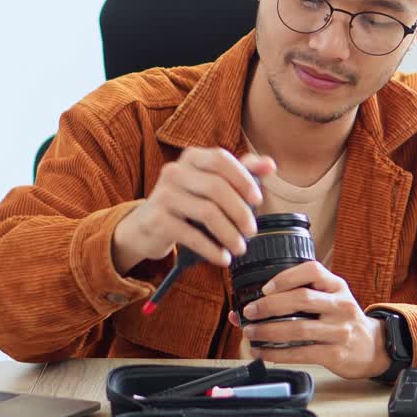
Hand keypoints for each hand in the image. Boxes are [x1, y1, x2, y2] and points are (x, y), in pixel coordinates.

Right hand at [111, 149, 275, 273]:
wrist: (145, 228)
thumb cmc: (187, 204)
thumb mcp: (211, 185)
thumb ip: (240, 173)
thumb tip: (270, 165)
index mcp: (191, 157)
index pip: (221, 159)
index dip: (243, 179)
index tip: (258, 200)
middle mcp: (175, 171)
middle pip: (216, 187)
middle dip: (240, 212)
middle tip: (252, 231)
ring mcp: (163, 195)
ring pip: (206, 212)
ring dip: (229, 234)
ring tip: (240, 248)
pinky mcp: (156, 220)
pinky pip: (191, 235)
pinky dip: (211, 249)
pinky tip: (222, 258)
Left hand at [228, 261, 391, 379]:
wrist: (373, 347)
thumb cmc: (341, 321)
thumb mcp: (330, 301)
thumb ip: (297, 298)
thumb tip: (244, 309)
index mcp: (337, 286)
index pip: (313, 271)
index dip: (286, 277)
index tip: (265, 288)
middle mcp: (341, 305)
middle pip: (301, 299)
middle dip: (269, 305)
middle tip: (249, 312)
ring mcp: (340, 330)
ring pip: (298, 328)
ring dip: (268, 331)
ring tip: (251, 333)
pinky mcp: (336, 354)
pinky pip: (301, 352)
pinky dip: (277, 353)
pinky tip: (263, 352)